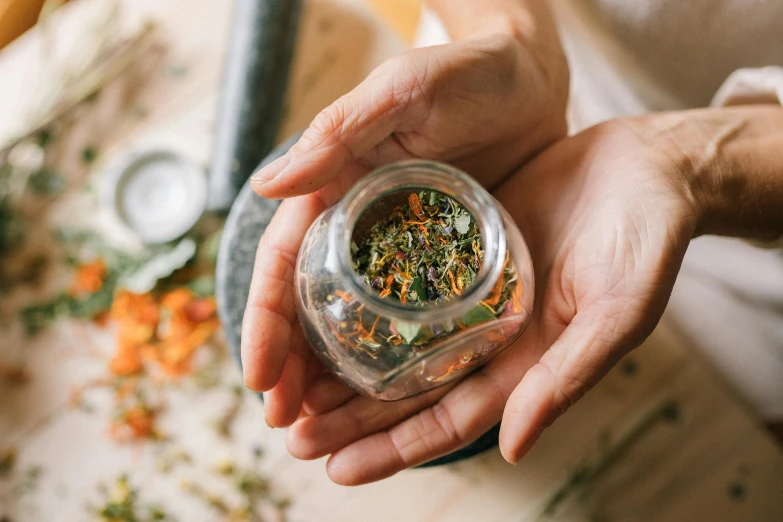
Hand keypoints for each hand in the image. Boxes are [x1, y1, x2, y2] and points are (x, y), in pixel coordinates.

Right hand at [242, 32, 567, 422]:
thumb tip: (267, 186)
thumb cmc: (466, 73)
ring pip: (359, 323)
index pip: (284, 262)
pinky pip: (415, 319)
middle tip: (288, 426)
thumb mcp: (403, 92)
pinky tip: (390, 399)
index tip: (259, 379)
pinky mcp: (447, 259)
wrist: (531, 77)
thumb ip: (340, 132)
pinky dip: (396, 360)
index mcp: (336, 189)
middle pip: (313, 306)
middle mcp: (361, 226)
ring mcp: (404, 248)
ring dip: (338, 379)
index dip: (267, 321)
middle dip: (294, 367)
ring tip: (327, 432)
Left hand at [282, 115, 702, 483]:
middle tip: (293, 434)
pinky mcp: (460, 241)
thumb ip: (567, 376)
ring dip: (348, 363)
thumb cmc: (646, 242)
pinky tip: (326, 301)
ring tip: (293, 383)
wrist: (650, 169)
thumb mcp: (615, 311)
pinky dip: (367, 295)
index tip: (336, 467)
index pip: (449, 420)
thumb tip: (515, 448)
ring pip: (398, 338)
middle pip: (410, 388)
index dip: (394, 448)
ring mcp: (471, 289)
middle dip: (353, 417)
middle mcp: (490, 334)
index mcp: (525, 363)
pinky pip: (404, 275)